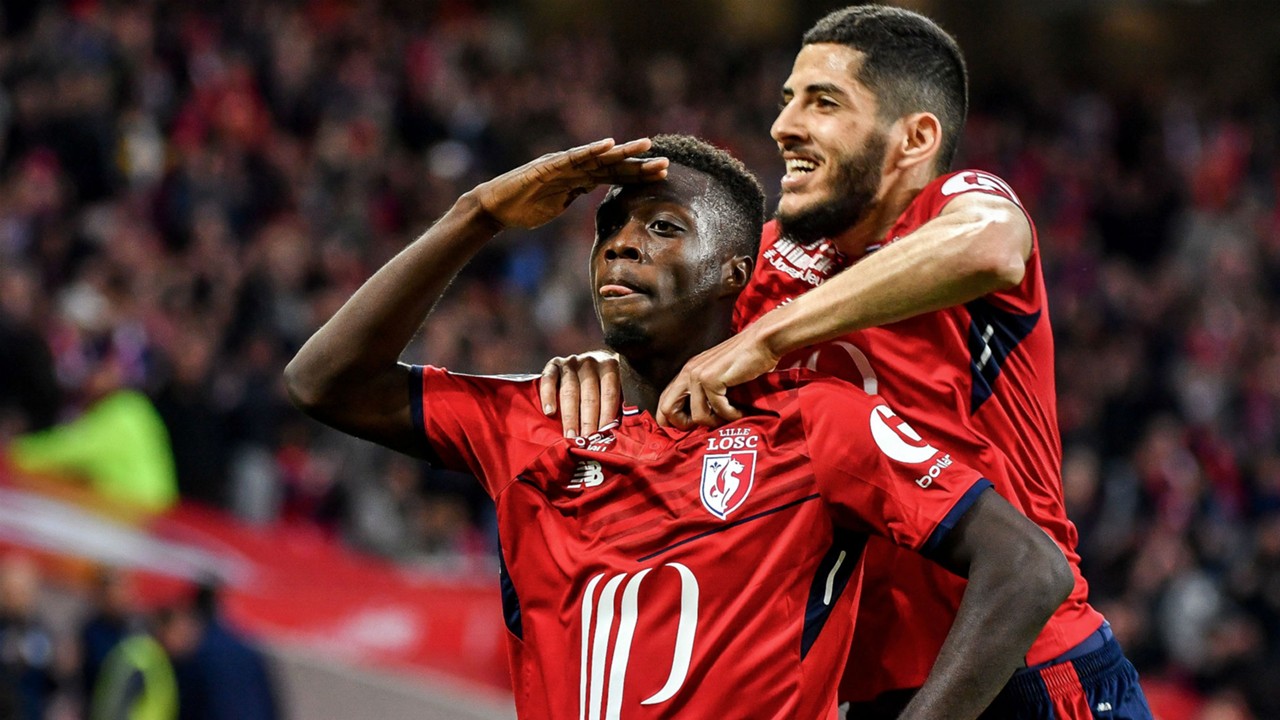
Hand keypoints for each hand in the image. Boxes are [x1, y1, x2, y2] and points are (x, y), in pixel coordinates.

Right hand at [472, 138, 667, 229]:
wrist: (495, 208)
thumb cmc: (524, 208)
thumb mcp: (558, 205)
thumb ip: (575, 195)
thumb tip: (593, 193)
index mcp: (578, 178)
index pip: (613, 175)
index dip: (637, 175)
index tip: (662, 176)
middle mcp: (573, 167)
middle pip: (612, 164)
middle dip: (639, 164)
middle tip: (666, 163)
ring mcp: (562, 164)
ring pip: (598, 157)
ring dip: (622, 152)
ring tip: (646, 146)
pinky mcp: (548, 166)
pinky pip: (573, 157)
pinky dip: (591, 150)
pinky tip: (608, 144)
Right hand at [539, 351, 620, 437]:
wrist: (589, 361)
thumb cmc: (604, 382)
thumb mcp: (617, 386)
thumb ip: (616, 403)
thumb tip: (617, 430)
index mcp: (609, 366)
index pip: (609, 393)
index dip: (606, 415)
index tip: (603, 433)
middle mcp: (590, 362)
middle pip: (589, 395)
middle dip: (588, 421)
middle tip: (585, 440)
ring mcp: (570, 362)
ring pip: (569, 391)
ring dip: (569, 416)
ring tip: (570, 435)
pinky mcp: (553, 365)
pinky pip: (548, 380)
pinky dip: (548, 396)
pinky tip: (549, 412)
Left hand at [656, 325, 780, 428]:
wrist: (762, 342)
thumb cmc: (746, 360)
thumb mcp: (719, 376)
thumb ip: (706, 392)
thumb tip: (700, 419)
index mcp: (687, 372)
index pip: (665, 402)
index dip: (675, 420)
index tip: (695, 426)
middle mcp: (688, 372)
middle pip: (666, 410)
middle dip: (685, 425)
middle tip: (708, 424)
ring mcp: (698, 375)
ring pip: (697, 416)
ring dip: (715, 422)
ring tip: (729, 415)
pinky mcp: (712, 379)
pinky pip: (717, 410)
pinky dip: (731, 415)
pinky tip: (740, 410)